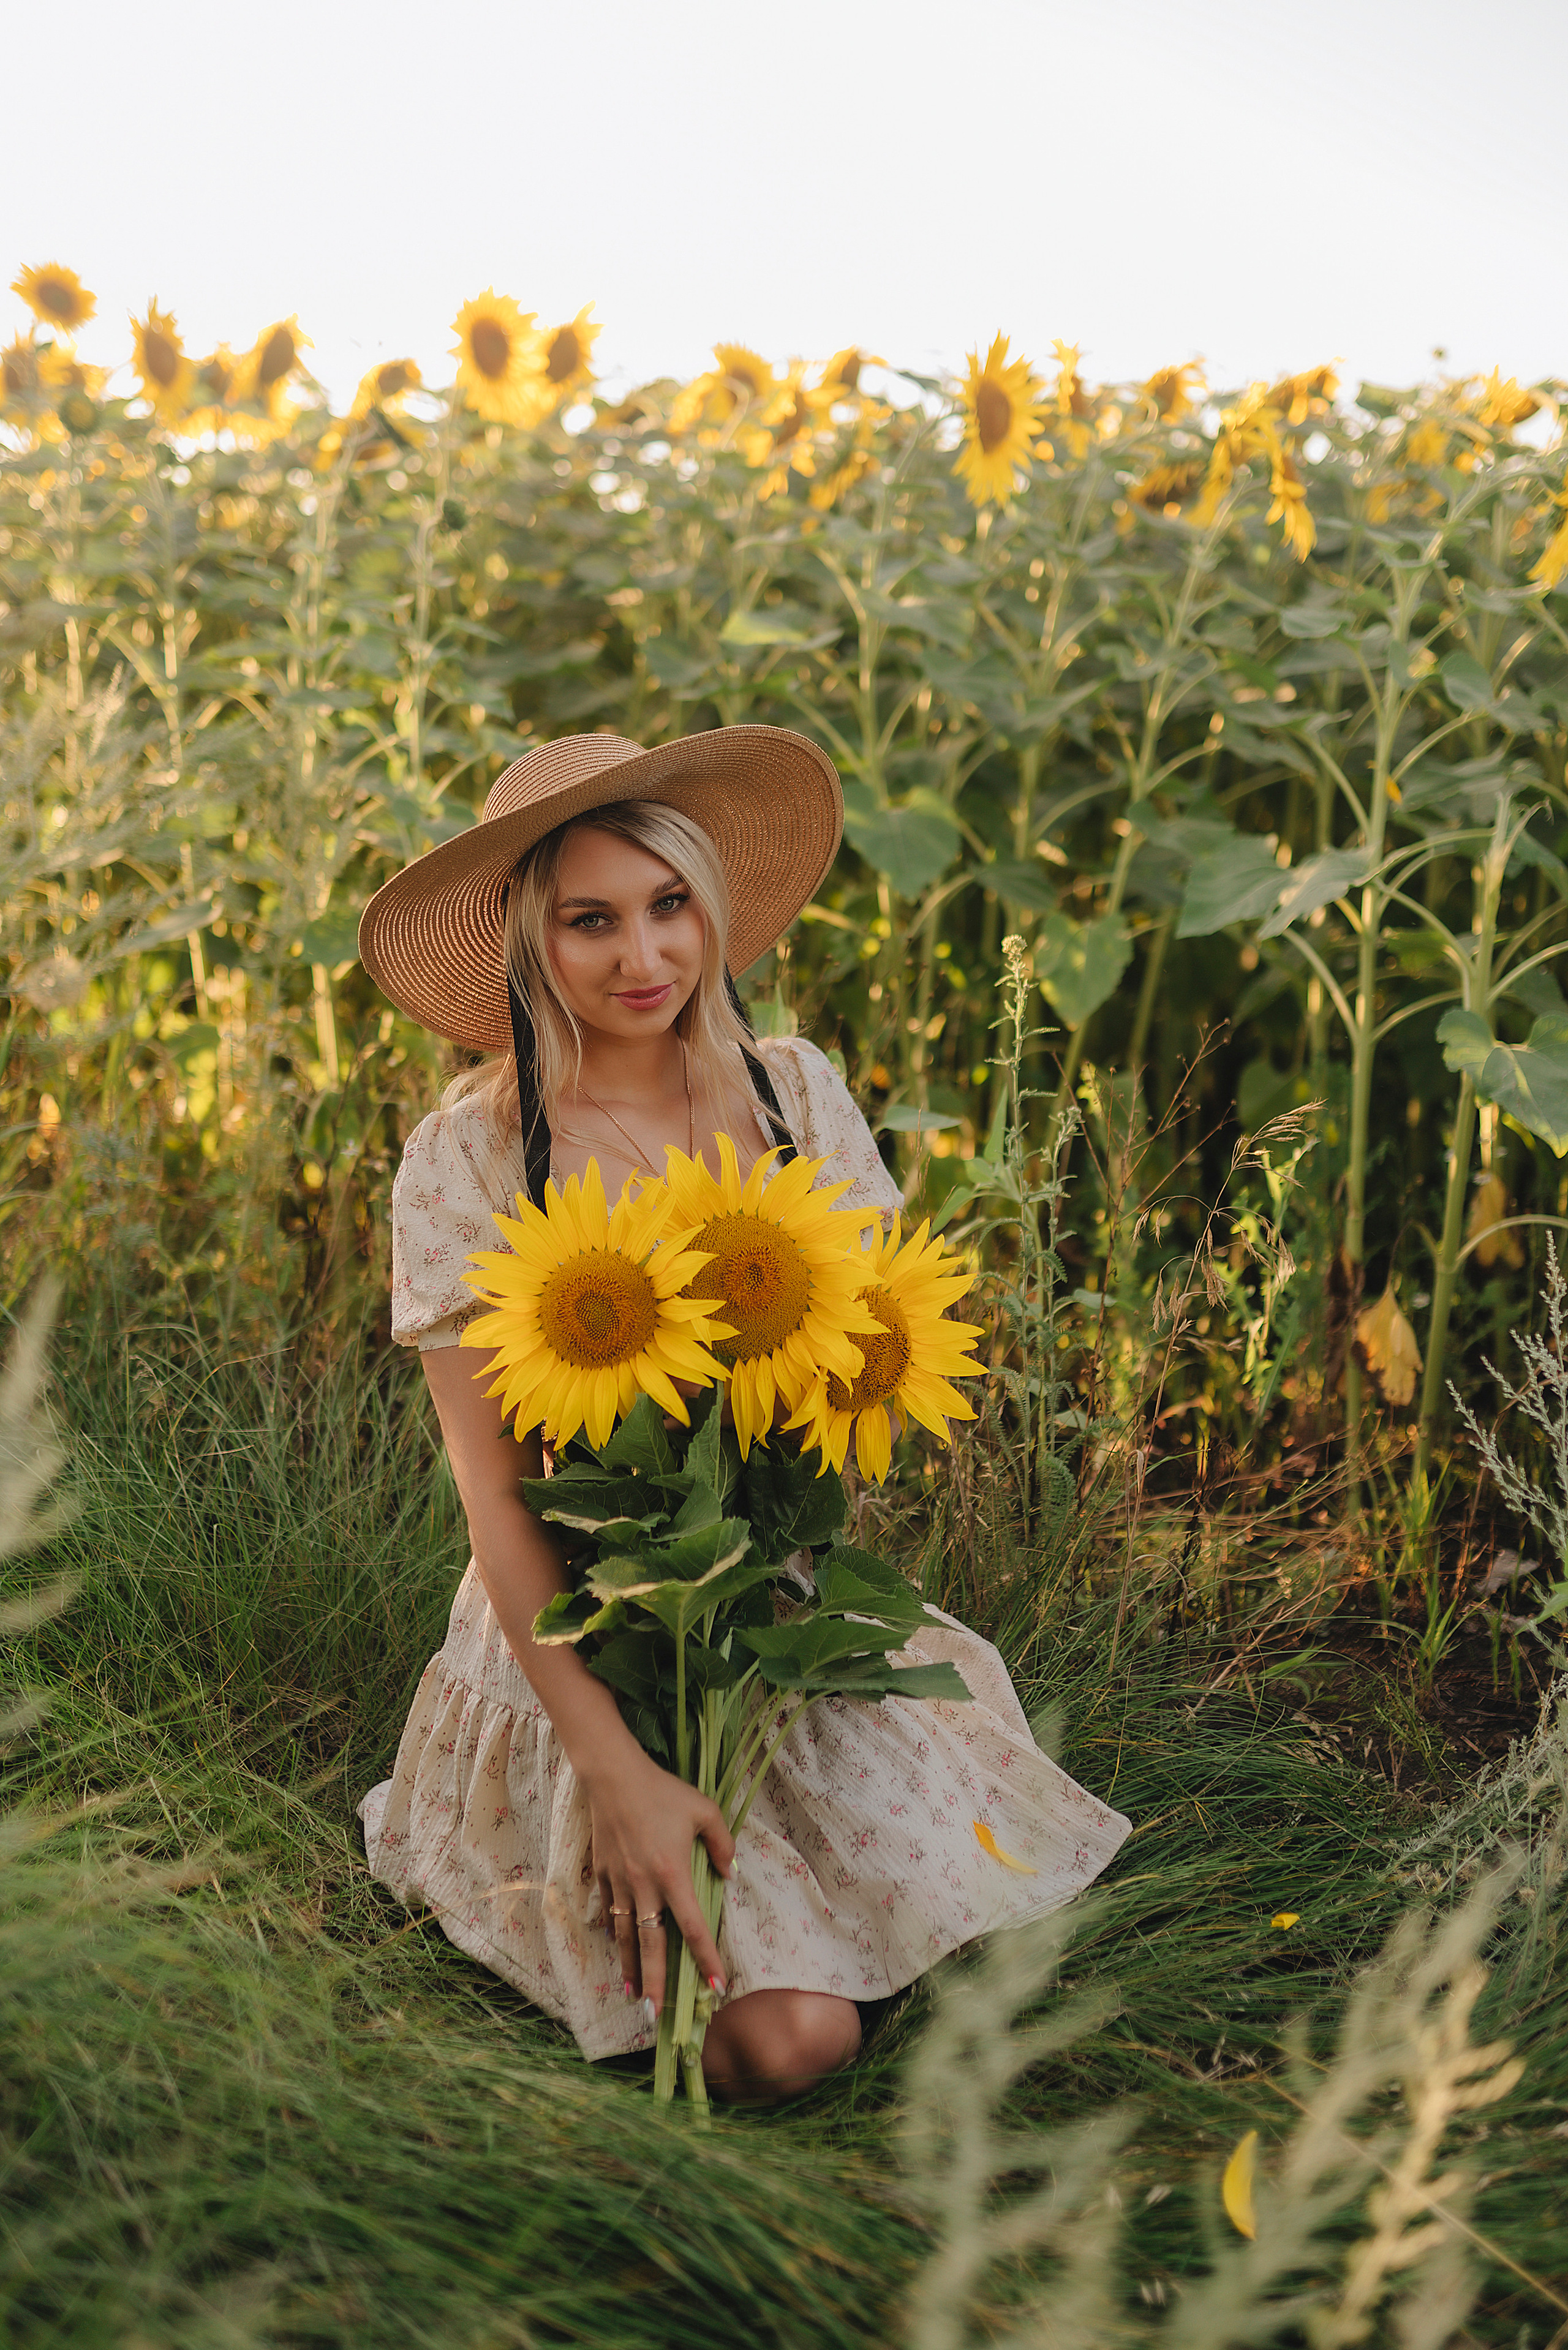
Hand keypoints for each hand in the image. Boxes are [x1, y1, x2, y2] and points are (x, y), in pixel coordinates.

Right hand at [582, 1743, 734, 2018]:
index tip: (715, 1986)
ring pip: (625, 1935)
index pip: (694, 1928)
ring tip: (634, 1994)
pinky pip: (608, 1911)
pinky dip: (612, 1932)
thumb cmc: (663, 1791)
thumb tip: (731, 1875)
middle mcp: (645, 1886)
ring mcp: (620, 1882)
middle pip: (652, 1945)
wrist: (613, 1775)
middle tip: (658, 2014)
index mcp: (673, 1874)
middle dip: (657, 1982)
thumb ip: (723, 1844)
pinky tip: (616, 1947)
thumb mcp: (704, 1810)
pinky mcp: (602, 1874)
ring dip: (630, 1966)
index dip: (705, 1959)